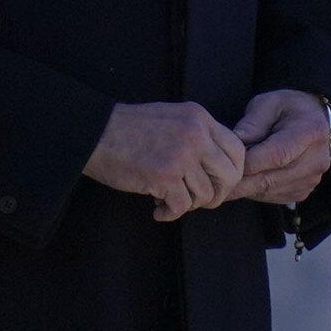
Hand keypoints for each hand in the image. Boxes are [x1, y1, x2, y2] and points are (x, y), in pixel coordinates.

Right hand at [83, 102, 246, 220]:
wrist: (94, 133)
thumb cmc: (127, 128)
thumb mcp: (171, 117)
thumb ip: (197, 134)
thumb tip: (217, 165)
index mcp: (199, 118)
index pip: (237, 150)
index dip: (231, 173)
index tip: (217, 183)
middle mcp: (195, 135)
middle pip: (228, 175)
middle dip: (216, 194)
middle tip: (199, 200)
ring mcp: (180, 155)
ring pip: (205, 194)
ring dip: (189, 204)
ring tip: (169, 202)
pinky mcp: (163, 176)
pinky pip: (182, 206)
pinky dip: (171, 213)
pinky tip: (158, 210)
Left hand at [227, 90, 330, 206]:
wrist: (313, 121)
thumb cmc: (287, 109)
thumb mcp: (268, 103)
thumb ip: (252, 123)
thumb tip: (234, 143)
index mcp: (309, 132)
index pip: (276, 155)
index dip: (248, 163)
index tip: (223, 163)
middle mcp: (316, 160)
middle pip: (272, 178)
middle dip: (240, 182)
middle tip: (213, 182)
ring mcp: (311, 179)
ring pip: (270, 191)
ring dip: (245, 189)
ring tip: (223, 182)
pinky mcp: (303, 191)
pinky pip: (273, 197)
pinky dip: (255, 192)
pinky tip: (242, 183)